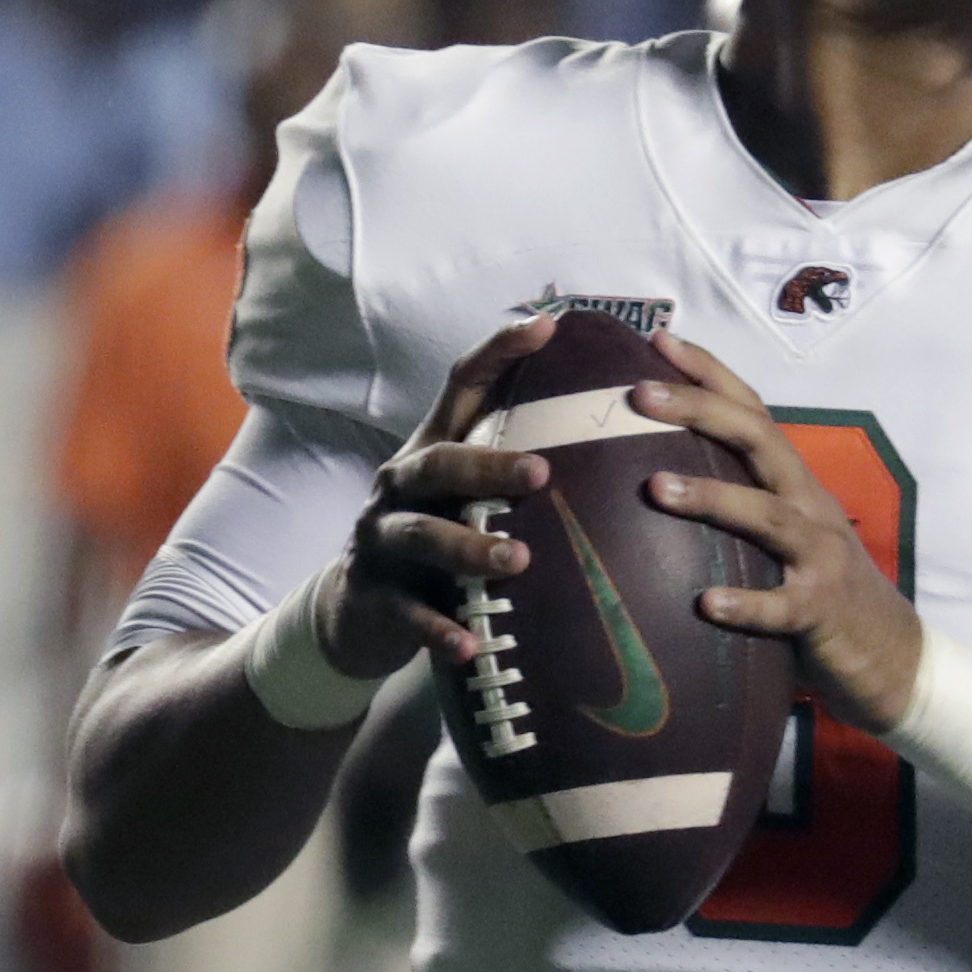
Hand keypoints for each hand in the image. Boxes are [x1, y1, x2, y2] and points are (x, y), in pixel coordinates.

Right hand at [317, 318, 555, 678]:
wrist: (355, 614)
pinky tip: (473, 645)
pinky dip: (441, 629)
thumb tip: (617, 432)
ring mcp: (380, 540)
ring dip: (471, 548)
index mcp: (432, 448)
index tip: (548, 326)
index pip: (461, 385)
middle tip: (543, 473)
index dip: (499, 351)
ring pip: (423, 535)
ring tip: (519, 561)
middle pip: (439, 462)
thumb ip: (515, 460)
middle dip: (488, 465)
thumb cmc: (438, 539)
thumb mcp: (465, 493)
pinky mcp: (374, 598)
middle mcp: (401, 484)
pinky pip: (409, 614)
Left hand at [635, 332, 922, 731]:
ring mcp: (820, 556)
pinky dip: (745, 602)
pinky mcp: (822, 610)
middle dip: (699, 410)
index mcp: (795, 481)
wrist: (893, 655)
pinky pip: (782, 605)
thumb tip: (650, 476)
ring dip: (711, 496)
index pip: (752, 410)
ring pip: (766, 515)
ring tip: (654, 487)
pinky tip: (705, 602)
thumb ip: (741, 501)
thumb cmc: (819, 587)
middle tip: (640, 395)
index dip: (709, 371)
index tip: (657, 338)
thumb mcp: (784, 532)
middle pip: (758, 439)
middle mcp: (809, 505)